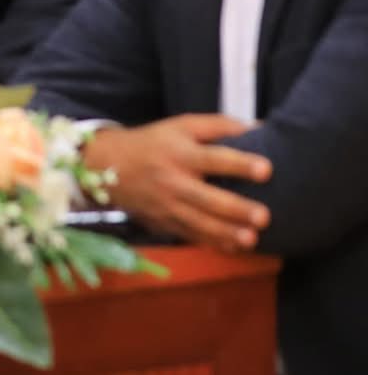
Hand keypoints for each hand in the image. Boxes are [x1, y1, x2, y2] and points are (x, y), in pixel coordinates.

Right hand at [84, 114, 272, 251]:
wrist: (108, 165)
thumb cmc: (156, 142)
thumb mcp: (182, 125)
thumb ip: (219, 126)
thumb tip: (261, 129)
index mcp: (180, 152)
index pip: (213, 158)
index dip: (240, 163)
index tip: (267, 169)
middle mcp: (173, 180)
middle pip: (207, 197)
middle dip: (235, 208)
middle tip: (264, 216)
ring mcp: (167, 204)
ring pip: (199, 222)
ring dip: (226, 232)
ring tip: (252, 239)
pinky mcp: (164, 221)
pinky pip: (190, 235)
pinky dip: (212, 243)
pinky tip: (234, 248)